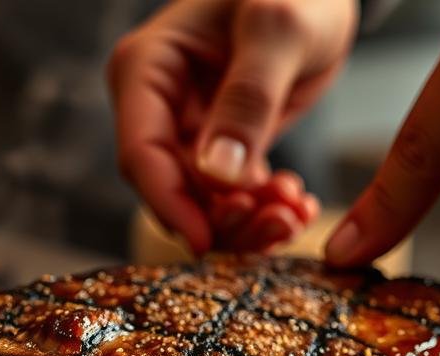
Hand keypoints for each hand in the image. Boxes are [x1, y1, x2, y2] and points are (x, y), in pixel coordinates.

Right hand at [107, 0, 354, 252]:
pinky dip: (263, 209)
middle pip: (170, 188)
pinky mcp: (221, 145)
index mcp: (146, 68)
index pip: (141, 153)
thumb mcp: (279, 30)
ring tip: (294, 213)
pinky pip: (231, 195)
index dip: (171, 205)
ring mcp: (188, 128)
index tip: (209, 242)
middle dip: (221, 218)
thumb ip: (249, 97)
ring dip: (247, 220)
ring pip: (202, 201)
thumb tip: (218, 174)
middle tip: (277, 224)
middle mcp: (157, 105)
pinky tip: (298, 206)